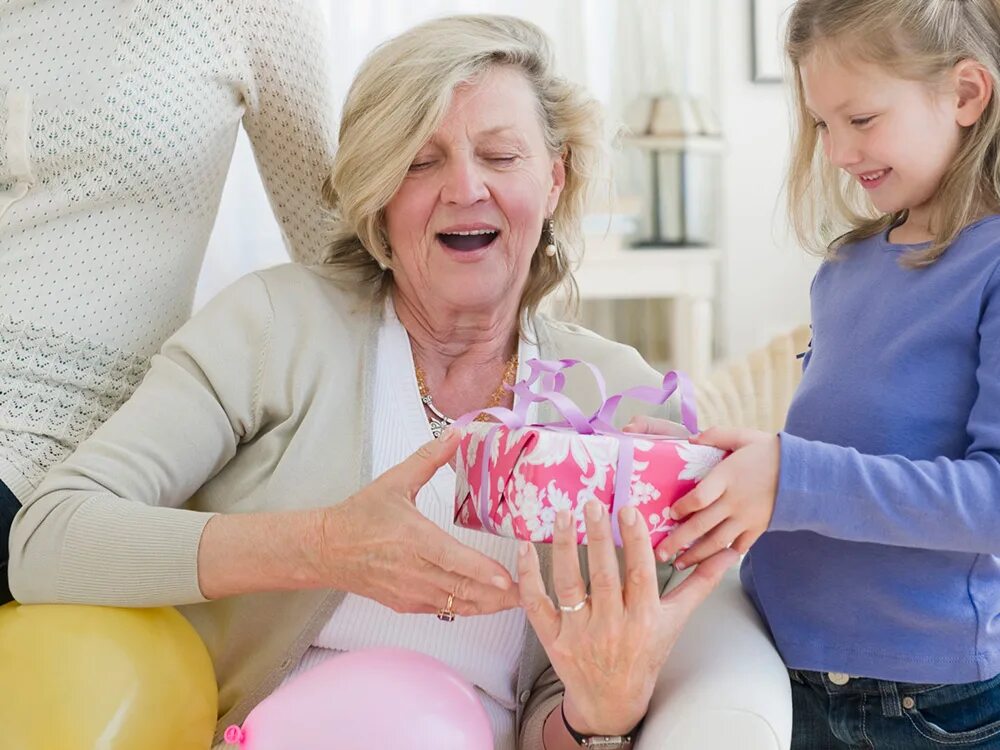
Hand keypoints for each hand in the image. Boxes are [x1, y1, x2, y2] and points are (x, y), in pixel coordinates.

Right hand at [320, 429, 518, 615]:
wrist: (326, 550)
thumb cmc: (361, 515)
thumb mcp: (395, 482)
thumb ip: (429, 459)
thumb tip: (455, 434)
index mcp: (413, 539)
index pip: (452, 559)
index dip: (481, 571)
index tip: (507, 578)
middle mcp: (413, 570)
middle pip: (462, 589)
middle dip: (499, 595)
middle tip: (530, 592)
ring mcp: (410, 592)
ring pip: (456, 604)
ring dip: (488, 605)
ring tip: (517, 600)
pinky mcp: (406, 604)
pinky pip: (443, 609)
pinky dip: (467, 607)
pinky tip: (487, 602)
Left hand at [517, 499, 737, 736]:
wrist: (612, 700)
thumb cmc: (646, 654)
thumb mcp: (675, 621)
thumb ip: (700, 584)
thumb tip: (730, 552)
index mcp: (645, 618)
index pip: (640, 573)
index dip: (635, 540)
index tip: (627, 509)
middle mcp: (613, 626)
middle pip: (603, 575)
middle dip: (597, 537)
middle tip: (591, 503)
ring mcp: (580, 633)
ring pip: (569, 585)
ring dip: (563, 548)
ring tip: (562, 515)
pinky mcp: (553, 639)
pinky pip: (537, 604)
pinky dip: (529, 576)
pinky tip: (526, 547)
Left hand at [655, 427, 779, 568]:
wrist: (804, 473)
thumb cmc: (770, 452)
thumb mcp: (743, 436)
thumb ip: (716, 435)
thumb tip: (691, 439)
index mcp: (727, 477)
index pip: (699, 498)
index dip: (682, 508)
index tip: (669, 514)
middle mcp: (734, 501)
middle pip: (701, 525)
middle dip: (678, 541)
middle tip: (660, 553)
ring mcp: (746, 519)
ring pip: (716, 542)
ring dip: (695, 555)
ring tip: (678, 564)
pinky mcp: (757, 529)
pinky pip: (737, 548)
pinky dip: (722, 558)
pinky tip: (708, 565)